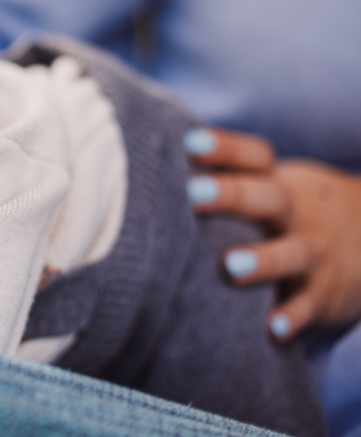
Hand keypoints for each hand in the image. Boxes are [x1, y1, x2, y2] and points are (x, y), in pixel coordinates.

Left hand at [184, 126, 360, 340]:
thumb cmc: (283, 213)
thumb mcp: (267, 185)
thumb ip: (221, 174)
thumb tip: (147, 153)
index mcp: (275, 183)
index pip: (256, 157)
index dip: (226, 148)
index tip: (190, 142)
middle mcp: (295, 214)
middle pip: (269, 198)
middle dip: (233, 195)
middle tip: (194, 193)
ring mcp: (312, 254)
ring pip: (293, 253)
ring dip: (264, 260)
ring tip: (230, 266)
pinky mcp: (323, 295)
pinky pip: (309, 306)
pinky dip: (294, 317)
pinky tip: (273, 328)